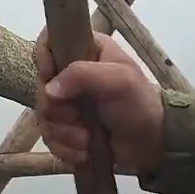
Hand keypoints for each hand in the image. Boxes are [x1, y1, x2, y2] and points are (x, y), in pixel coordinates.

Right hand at [34, 29, 164, 174]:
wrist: (153, 145)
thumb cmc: (140, 105)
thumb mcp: (118, 81)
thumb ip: (82, 75)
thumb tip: (49, 89)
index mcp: (86, 51)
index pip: (49, 41)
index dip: (44, 59)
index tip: (51, 76)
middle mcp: (72, 74)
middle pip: (42, 85)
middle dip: (59, 109)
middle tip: (79, 118)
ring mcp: (68, 103)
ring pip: (44, 115)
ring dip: (64, 133)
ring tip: (86, 140)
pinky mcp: (67, 129)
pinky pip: (49, 137)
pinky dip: (64, 148)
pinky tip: (83, 152)